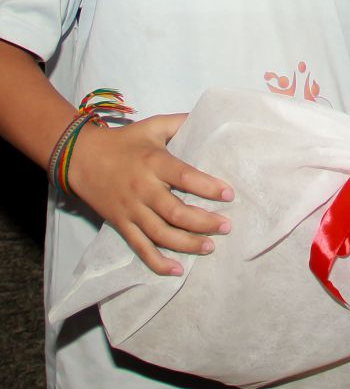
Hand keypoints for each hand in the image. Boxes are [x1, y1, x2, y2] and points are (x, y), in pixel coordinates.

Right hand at [69, 113, 234, 275]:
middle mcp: (144, 189)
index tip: (229, 194)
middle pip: (176, 212)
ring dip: (187, 244)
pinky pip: (140, 247)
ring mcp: (131, 210)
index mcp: (154, 163)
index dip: (208, 187)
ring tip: (210, 247)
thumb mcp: (153, 126)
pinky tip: (177, 270)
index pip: (185, 177)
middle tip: (226, 226)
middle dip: (203, 222)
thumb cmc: (124, 141)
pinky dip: (158, 262)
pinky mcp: (121, 224)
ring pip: (161, 234)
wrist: (82, 158)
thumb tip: (207, 118)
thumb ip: (180, 122)